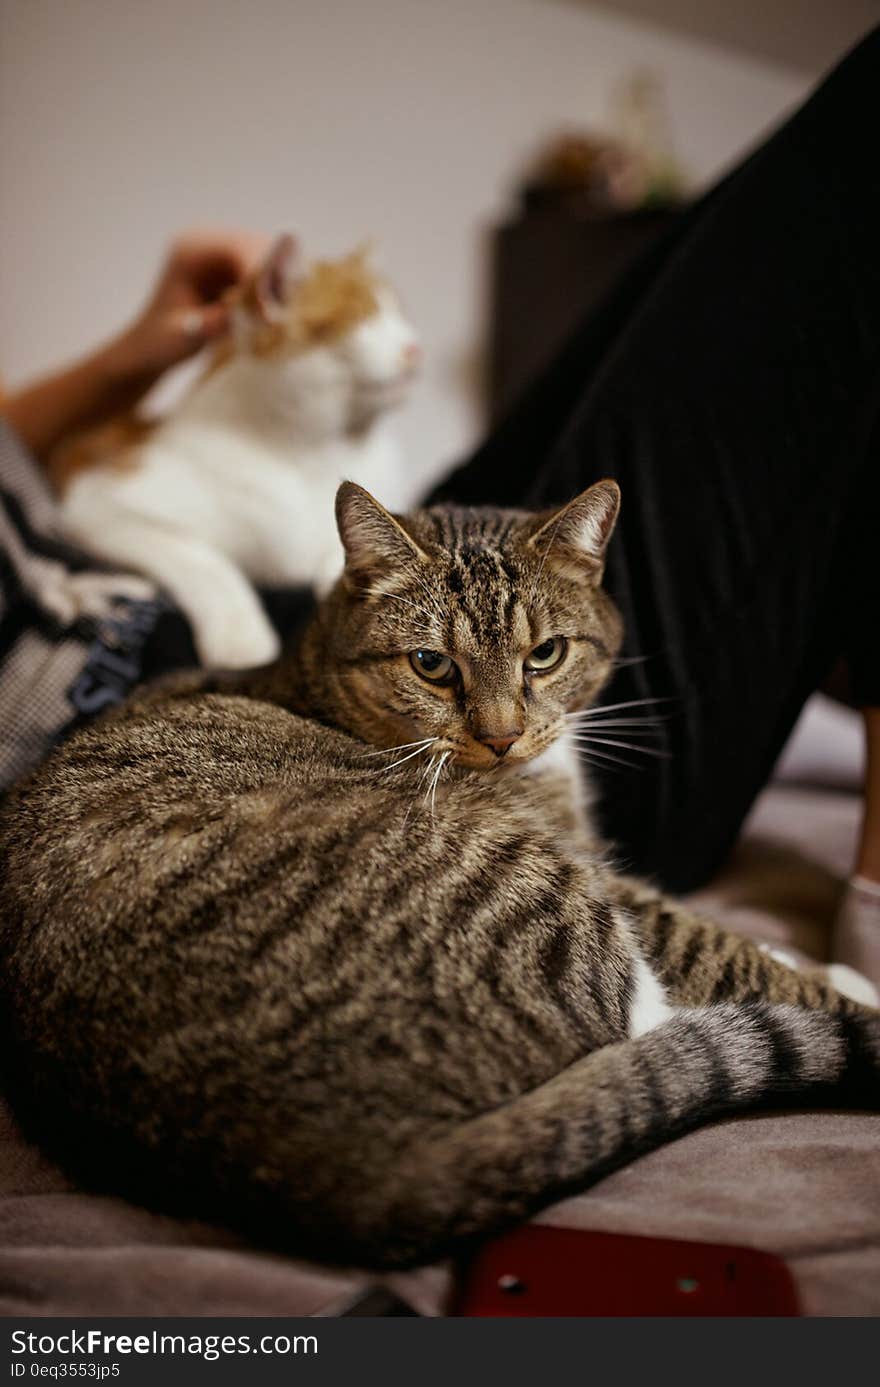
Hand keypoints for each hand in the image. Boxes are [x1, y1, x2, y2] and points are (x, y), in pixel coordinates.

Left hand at [4, 228, 273, 461]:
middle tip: (276, 318)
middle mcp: (207, 243)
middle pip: (258, 246)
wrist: (146, 350)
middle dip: (274, 280)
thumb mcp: (187, 335)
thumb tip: (260, 312)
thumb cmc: (158, 344)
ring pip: (267, 258)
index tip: (269, 313)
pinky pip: (265, 272)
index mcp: (190, 250)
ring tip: (271, 319)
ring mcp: (221, 254)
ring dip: (277, 286)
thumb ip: (219, 321)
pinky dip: (272, 293)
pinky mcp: (231, 269)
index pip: (239, 249)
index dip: (261, 277)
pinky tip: (267, 316)